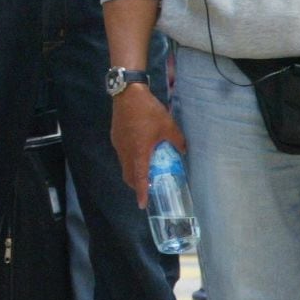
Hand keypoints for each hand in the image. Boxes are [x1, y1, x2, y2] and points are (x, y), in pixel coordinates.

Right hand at [111, 87, 186, 204]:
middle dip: (137, 185)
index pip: (139, 178)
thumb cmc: (149, 112)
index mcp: (139, 152)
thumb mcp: (169, 126)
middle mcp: (126, 152)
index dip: (142, 192)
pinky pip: (122, 154)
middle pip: (128, 175)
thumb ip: (177, 141)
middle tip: (148, 187)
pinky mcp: (116, 138)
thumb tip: (183, 151)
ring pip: (124, 165)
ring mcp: (119, 145)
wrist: (128, 95)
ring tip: (145, 169)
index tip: (143, 205)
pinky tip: (139, 150)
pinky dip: (130, 159)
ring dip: (133, 171)